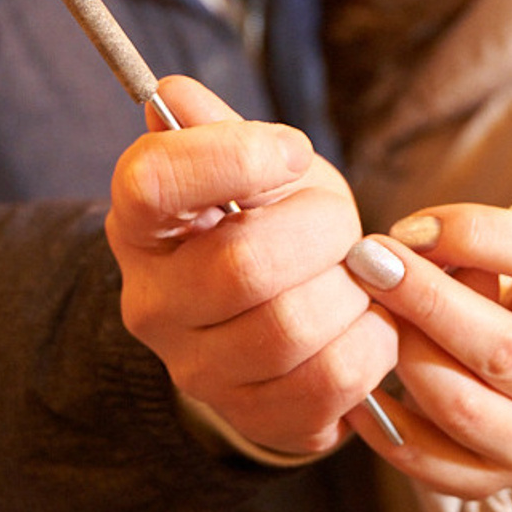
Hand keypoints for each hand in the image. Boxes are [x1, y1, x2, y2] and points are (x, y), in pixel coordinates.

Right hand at [107, 77, 396, 455]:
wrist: (285, 314)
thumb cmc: (271, 222)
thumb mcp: (253, 166)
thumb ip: (221, 129)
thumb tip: (175, 94)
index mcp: (140, 223)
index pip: (153, 182)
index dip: (233, 156)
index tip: (291, 151)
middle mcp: (151, 302)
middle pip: (243, 264)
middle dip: (321, 231)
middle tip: (340, 223)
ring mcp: (197, 370)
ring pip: (292, 328)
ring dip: (349, 291)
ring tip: (352, 276)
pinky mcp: (256, 417)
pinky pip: (333, 380)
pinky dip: (371, 341)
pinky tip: (363, 321)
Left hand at [342, 204, 511, 498]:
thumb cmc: (507, 306)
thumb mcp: (508, 265)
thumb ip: (468, 250)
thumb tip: (402, 250)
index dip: (475, 234)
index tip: (408, 227)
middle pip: (499, 347)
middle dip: (423, 299)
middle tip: (367, 264)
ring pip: (459, 406)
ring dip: (402, 355)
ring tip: (366, 322)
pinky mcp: (495, 482)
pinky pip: (428, 461)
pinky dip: (384, 422)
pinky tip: (358, 387)